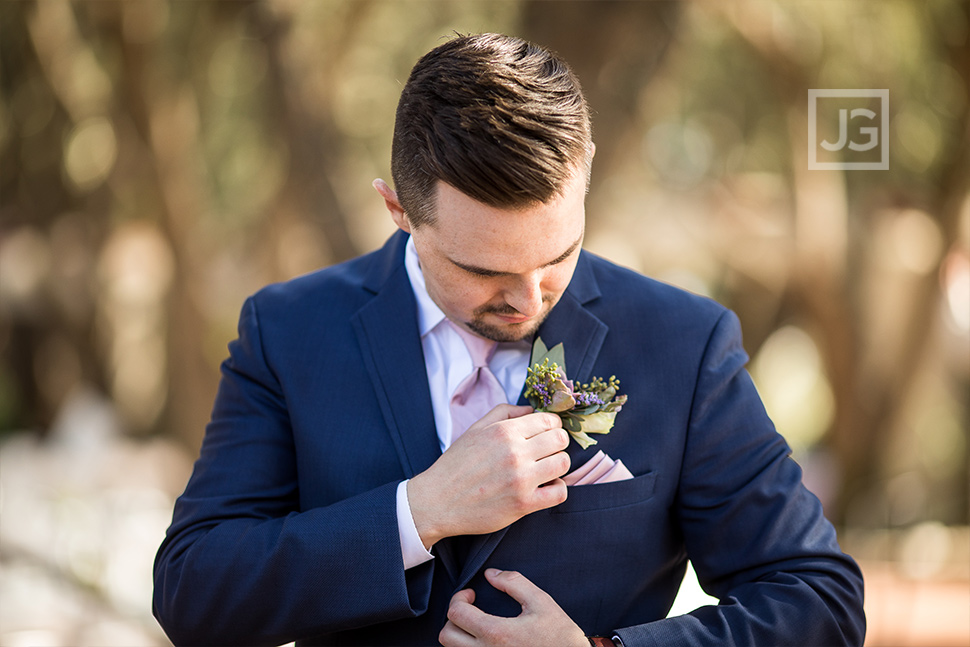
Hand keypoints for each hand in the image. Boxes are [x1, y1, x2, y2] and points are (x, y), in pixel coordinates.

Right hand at [407, 405, 569, 547]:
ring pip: (563, 463)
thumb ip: (504, 412)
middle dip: (557, 444)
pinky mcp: (523, 504)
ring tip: (545, 469)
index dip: (552, 426)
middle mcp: (515, 452)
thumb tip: (530, 410)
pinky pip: (560, 492)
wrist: (437, 501)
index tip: (546, 434)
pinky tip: (545, 487)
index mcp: (504, 431)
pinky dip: (557, 488)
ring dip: (558, 465)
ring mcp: (521, 479)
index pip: (549, 421)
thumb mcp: (475, 429)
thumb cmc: (456, 465)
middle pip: (560, 440)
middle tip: (546, 452)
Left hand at [439, 569, 587, 646]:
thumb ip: (514, 583)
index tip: (472, 594)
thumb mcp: (541, 602)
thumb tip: (490, 575)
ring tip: (477, 623)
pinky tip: (484, 638)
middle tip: (470, 609)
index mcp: (496, 633)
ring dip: (459, 634)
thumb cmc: (559, 635)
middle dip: (453, 617)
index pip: (456, 614)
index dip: (459, 598)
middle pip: (446, 636)